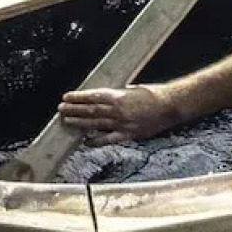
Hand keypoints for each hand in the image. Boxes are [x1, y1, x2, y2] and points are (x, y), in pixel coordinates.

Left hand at [57, 85, 181, 143]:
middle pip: (91, 110)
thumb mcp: (133, 89)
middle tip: (61, 109)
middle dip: (74, 109)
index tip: (66, 97)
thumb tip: (104, 97)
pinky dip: (97, 140)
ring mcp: (122, 123)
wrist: (170, 105)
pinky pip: (109, 139)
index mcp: (119, 96)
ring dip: (80, 123)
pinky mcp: (129, 134)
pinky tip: (86, 142)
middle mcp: (117, 110)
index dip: (78, 98)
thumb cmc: (154, 94)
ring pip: (96, 124)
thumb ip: (118, 94)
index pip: (93, 97)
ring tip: (67, 122)